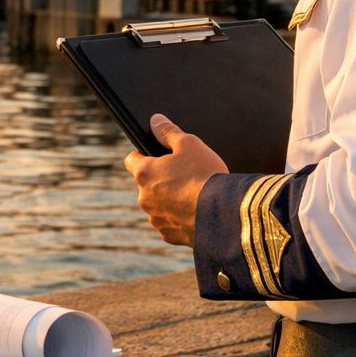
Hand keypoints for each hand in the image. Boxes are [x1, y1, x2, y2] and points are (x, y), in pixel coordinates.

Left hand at [124, 113, 227, 246]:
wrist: (223, 213)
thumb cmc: (205, 175)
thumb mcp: (189, 143)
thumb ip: (168, 131)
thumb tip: (155, 121)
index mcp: (144, 173)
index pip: (131, 159)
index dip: (143, 154)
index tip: (158, 154)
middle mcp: (144, 198)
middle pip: (146, 183)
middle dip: (160, 178)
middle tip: (183, 173)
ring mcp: (156, 219)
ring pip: (158, 204)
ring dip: (169, 199)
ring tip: (193, 193)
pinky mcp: (169, 235)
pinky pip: (170, 223)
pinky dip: (179, 217)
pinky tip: (196, 211)